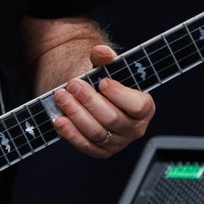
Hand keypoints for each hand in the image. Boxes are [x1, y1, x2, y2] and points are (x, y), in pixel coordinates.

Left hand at [51, 44, 154, 158]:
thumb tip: (101, 51)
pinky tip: (59, 119)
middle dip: (90, 101)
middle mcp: (134, 128)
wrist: (92, 95)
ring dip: (76, 114)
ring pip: (96, 132)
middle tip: (73, 85)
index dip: (120, 95)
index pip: (138, 106)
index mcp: (144, 107)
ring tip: (61, 97)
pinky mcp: (100, 151)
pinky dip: (71, 134)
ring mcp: (117, 143)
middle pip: (112, 119)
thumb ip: (104, 58)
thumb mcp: (106, 68)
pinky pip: (85, 146)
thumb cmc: (103, 81)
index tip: (102, 82)